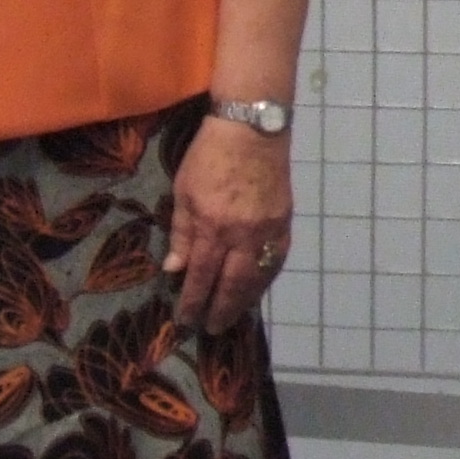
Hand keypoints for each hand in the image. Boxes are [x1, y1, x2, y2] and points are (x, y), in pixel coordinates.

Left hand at [166, 114, 292, 335]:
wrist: (253, 129)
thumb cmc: (209, 156)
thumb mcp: (183, 191)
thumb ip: (181, 232)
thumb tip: (174, 269)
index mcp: (213, 226)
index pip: (201, 275)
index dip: (193, 301)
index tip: (186, 320)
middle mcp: (243, 235)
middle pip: (233, 284)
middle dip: (222, 310)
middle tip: (213, 329)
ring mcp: (268, 230)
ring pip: (258, 277)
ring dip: (246, 300)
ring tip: (234, 314)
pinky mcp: (284, 222)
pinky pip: (276, 260)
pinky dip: (266, 278)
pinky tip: (257, 287)